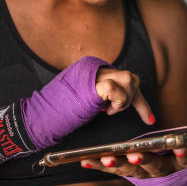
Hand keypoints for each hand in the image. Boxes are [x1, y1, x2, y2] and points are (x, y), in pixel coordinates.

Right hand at [0, 56, 152, 165]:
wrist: (37, 117)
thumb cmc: (57, 114)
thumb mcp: (84, 103)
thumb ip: (101, 97)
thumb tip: (117, 102)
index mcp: (93, 71)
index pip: (125, 79)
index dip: (138, 99)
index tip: (149, 118)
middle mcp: (95, 67)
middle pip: (131, 78)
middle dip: (135, 99)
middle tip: (125, 115)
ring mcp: (94, 73)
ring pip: (129, 79)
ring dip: (124, 100)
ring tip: (108, 112)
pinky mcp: (92, 83)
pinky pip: (116, 88)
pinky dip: (117, 102)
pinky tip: (105, 112)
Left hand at [80, 147, 186, 179]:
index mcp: (184, 164)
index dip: (184, 153)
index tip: (180, 146)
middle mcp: (163, 171)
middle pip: (154, 166)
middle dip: (145, 159)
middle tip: (137, 153)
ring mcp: (143, 173)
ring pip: (130, 169)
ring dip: (118, 163)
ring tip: (107, 157)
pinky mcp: (128, 172)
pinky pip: (112, 169)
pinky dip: (98, 165)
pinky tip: (85, 160)